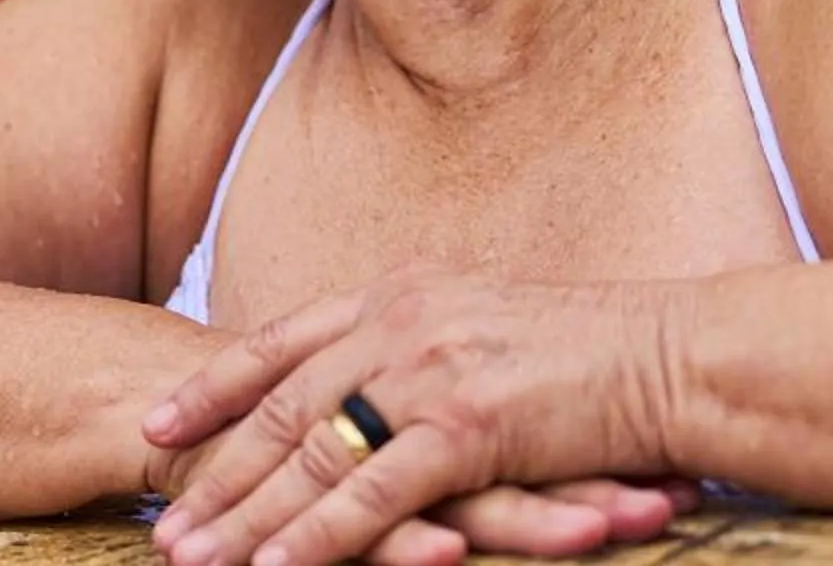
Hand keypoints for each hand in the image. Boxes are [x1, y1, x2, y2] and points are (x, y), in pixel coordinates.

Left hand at [143, 270, 691, 565]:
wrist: (677, 355)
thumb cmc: (597, 356)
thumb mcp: (487, 328)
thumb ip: (423, 352)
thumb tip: (377, 388)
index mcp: (400, 293)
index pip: (282, 340)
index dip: (214, 384)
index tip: (155, 419)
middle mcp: (400, 319)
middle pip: (282, 403)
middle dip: (212, 467)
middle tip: (158, 519)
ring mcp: (430, 369)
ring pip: (312, 453)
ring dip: (246, 515)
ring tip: (190, 558)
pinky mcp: (467, 425)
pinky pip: (372, 494)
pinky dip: (318, 538)